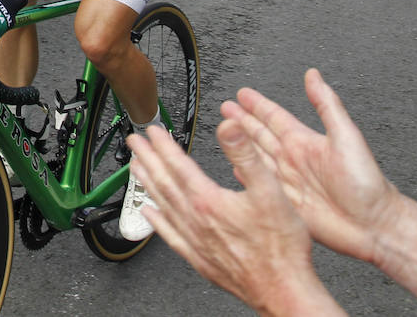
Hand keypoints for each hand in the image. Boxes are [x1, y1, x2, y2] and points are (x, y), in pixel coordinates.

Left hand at [127, 123, 341, 314]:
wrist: (283, 290)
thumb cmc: (281, 247)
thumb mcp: (271, 190)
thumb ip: (245, 155)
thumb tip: (229, 127)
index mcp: (208, 201)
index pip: (178, 165)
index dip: (163, 145)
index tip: (153, 131)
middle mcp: (195, 221)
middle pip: (164, 183)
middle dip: (148, 159)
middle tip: (134, 143)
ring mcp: (195, 241)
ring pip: (163, 206)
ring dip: (148, 184)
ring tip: (136, 168)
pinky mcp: (199, 259)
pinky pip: (170, 236)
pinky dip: (157, 222)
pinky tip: (150, 214)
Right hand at [227, 68, 401, 264]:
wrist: (371, 224)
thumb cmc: (365, 184)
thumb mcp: (345, 136)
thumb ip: (327, 105)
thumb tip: (314, 76)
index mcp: (305, 142)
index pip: (275, 117)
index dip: (257, 104)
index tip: (243, 93)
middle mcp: (294, 160)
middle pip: (260, 134)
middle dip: (242, 120)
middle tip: (226, 108)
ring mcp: (288, 182)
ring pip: (256, 157)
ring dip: (240, 144)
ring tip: (225, 132)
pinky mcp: (285, 203)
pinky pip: (260, 184)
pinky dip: (247, 175)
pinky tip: (238, 169)